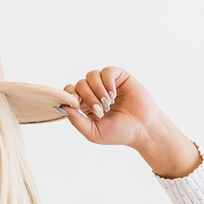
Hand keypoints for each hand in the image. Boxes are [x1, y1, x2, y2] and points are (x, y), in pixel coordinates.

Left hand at [60, 67, 202, 178]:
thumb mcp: (93, 132)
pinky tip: (113, 94)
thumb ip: (76, 120)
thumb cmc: (120, 133)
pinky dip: (107, 82)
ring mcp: (106, 83)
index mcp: (86, 105)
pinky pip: (106, 71)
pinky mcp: (119, 77)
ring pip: (91, 75)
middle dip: (88, 97)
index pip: (69, 92)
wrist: (143, 130)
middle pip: (79, 84)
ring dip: (97, 90)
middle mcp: (94, 92)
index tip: (78, 106)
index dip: (70, 96)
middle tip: (100, 111)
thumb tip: (61, 106)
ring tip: (108, 103)